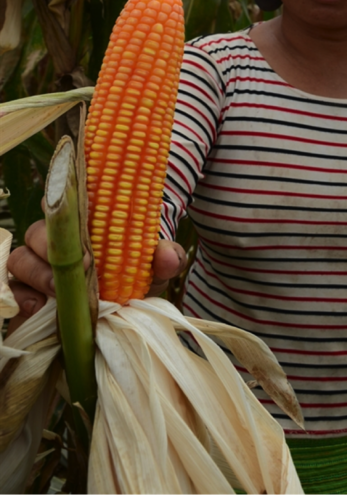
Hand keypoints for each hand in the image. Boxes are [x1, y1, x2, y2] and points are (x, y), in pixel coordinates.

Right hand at [7, 219, 185, 319]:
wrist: (124, 304)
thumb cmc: (135, 273)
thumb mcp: (154, 265)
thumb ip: (164, 256)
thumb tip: (169, 256)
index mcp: (81, 220)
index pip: (63, 199)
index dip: (65, 204)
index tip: (84, 218)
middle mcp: (53, 237)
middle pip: (37, 231)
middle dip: (55, 247)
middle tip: (82, 265)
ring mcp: (35, 263)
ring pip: (20, 258)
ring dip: (39, 274)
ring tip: (60, 292)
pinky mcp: (25, 291)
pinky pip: (13, 289)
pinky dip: (23, 298)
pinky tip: (38, 308)